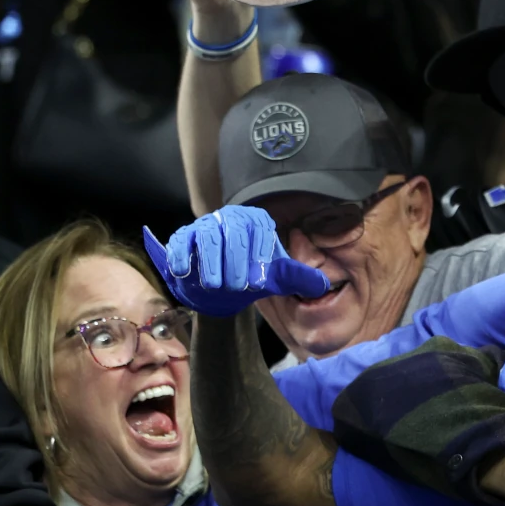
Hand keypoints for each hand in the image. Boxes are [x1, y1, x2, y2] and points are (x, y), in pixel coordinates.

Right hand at [144, 207, 329, 318]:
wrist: (223, 283)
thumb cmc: (251, 273)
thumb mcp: (276, 277)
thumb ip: (298, 278)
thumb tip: (322, 285)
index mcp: (257, 222)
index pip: (259, 230)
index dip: (259, 254)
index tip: (260, 280)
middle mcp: (231, 218)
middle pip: (233, 234)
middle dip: (234, 262)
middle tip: (236, 287)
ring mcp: (206, 226)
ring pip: (207, 237)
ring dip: (211, 262)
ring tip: (215, 285)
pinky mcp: (184, 236)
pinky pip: (181, 242)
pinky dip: (182, 256)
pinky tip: (185, 272)